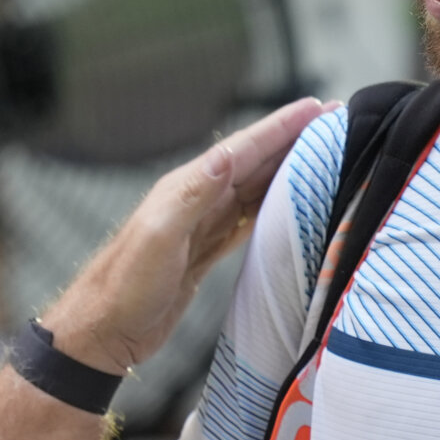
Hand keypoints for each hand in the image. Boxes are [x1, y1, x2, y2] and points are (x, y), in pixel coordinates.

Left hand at [38, 97, 327, 375]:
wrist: (104, 331)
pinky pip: (248, 221)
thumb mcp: (158, 238)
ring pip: (255, 188)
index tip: (318, 107)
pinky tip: (292, 205)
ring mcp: (202, 226)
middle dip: (295, 141)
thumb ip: (192, 196)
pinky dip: (273, 207)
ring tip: (325, 157)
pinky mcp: (206, 252)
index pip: (243, 149)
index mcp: (187, 189)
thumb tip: (227, 155)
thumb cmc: (124, 288)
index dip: (282, 127)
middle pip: (255, 162)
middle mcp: (197, 200)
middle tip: (335, 124)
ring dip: (289, 171)